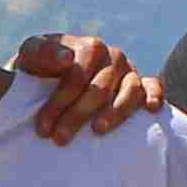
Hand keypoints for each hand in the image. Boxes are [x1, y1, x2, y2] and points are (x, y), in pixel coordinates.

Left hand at [12, 31, 157, 141]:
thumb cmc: (38, 69)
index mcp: (89, 47)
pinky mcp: (142, 86)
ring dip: (116, 112)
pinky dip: (155, 96)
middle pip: (101, 87)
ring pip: (131, 90)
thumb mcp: (31, 56)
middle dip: (78, 115)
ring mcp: (129, 72)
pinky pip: (154, 87)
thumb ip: (43, 53)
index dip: (60, 100)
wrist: (46, 80)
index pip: (79, 73)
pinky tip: (150, 109)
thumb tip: (67, 60)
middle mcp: (112, 57)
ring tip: (97, 131)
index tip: (43, 128)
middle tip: (59, 139)